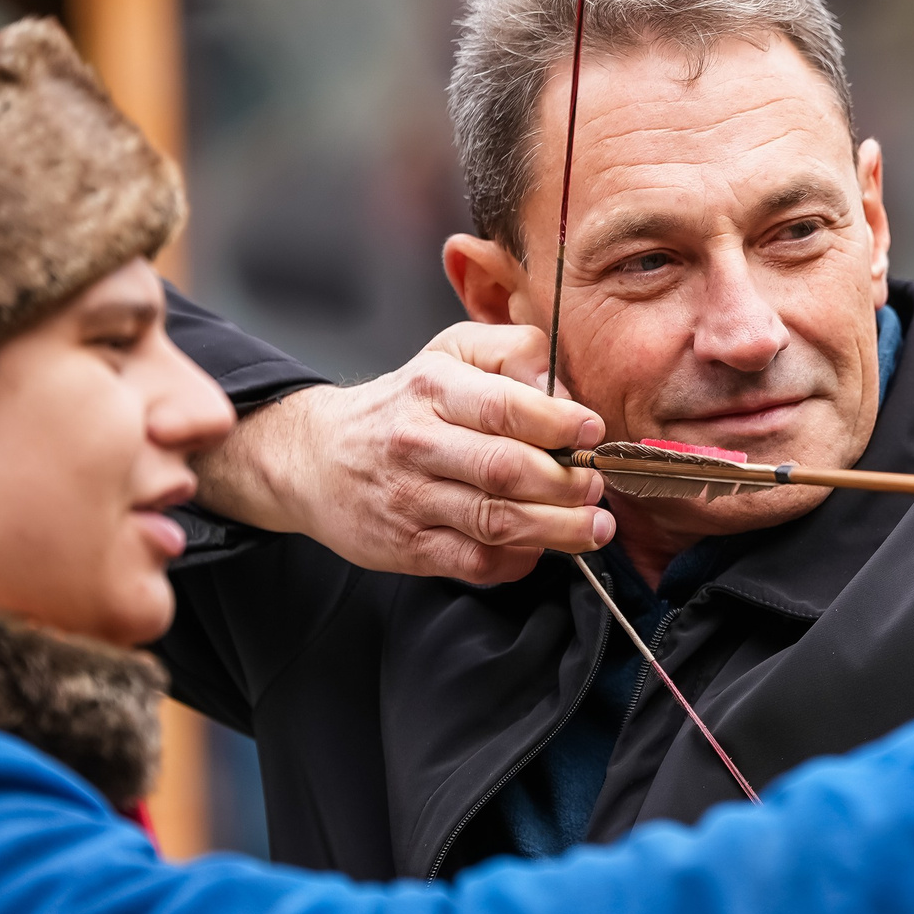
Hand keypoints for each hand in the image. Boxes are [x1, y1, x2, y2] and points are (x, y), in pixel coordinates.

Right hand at [191, 323, 613, 583]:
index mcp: (433, 388)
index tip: (593, 431)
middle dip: (567, 483)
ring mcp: (411, 500)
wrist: (316, 456)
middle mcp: (418, 443)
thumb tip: (564, 392)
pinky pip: (475, 561)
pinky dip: (517, 560)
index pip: (505, 406)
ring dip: (559, 529)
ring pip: (497, 523)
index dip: (560, 423)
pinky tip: (538, 547)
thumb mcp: (451, 352)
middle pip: (507, 470)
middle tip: (597, 484)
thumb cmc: (404, 404)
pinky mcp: (409, 546)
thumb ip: (514, 355)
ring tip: (594, 526)